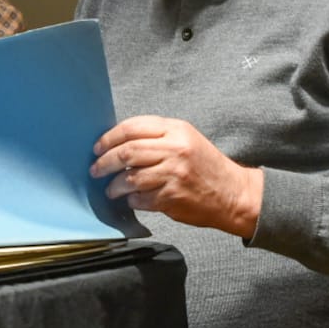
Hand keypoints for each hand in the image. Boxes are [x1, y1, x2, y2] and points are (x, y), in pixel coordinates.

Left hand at [90, 115, 263, 237]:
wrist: (233, 193)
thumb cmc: (205, 166)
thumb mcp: (186, 139)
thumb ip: (156, 136)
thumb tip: (117, 143)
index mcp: (176, 130)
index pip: (132, 127)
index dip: (109, 138)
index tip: (97, 147)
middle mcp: (174, 150)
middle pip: (127, 152)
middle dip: (104, 162)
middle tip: (95, 169)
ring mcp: (173, 174)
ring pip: (129, 178)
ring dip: (114, 186)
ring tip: (111, 189)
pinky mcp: (172, 197)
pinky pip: (140, 198)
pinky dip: (131, 200)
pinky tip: (131, 199)